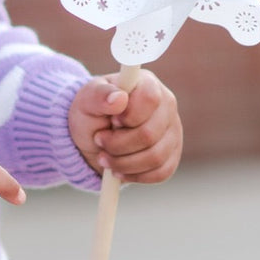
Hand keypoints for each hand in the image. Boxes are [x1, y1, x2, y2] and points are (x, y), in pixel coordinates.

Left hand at [68, 70, 182, 183]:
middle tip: (99, 141)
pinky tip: (118, 170)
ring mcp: (173, 132)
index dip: (128, 115)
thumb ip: (100, 95)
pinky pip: (161, 173)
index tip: (110, 121)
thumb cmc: (91, 111)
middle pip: (150, 133)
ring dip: (124, 162)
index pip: (150, 98)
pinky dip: (135, 175)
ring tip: (104, 157)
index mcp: (147, 83)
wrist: (93, 135)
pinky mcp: (172, 156)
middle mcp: (166, 106)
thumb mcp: (87, 99)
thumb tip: (119, 98)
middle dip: (118, 143)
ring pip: (156, 157)